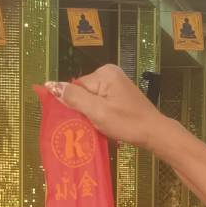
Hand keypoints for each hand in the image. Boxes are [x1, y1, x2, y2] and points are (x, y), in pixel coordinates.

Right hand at [47, 65, 166, 150]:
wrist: (155, 133)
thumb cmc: (127, 123)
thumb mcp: (97, 111)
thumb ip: (74, 98)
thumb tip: (50, 84)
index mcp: (104, 73)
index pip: (76, 87)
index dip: (76, 105)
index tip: (83, 120)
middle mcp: (110, 73)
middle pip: (84, 93)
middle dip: (85, 111)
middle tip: (94, 125)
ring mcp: (117, 84)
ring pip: (92, 101)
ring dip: (94, 115)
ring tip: (103, 126)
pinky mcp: (121, 95)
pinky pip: (102, 103)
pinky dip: (102, 115)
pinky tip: (108, 125)